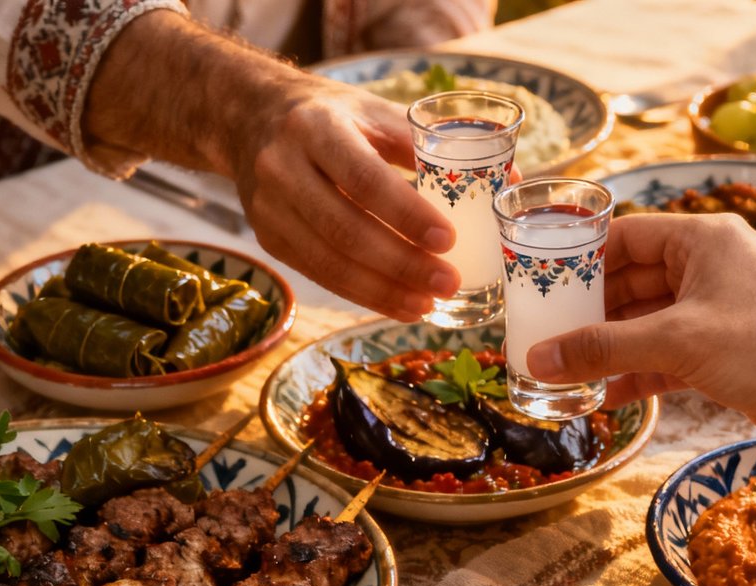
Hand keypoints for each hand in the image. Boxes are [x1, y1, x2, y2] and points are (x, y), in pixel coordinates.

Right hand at [228, 79, 459, 321]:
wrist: (249, 118)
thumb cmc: (328, 115)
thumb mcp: (371, 112)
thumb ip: (427, 144)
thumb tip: (506, 179)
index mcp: (315, 127)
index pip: (364, 178)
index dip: (407, 214)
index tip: (448, 240)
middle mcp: (283, 167)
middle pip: (346, 229)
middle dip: (402, 263)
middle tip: (448, 282)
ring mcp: (268, 207)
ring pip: (329, 261)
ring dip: (383, 290)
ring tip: (428, 303)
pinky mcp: (268, 237)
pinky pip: (319, 274)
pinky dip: (363, 295)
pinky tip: (399, 304)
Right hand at [524, 213, 755, 455]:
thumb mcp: (675, 342)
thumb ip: (602, 348)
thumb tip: (538, 359)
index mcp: (704, 240)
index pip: (627, 236)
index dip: (582, 259)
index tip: (541, 283)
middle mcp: (711, 268)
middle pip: (633, 281)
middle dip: (590, 311)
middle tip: (542, 333)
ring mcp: (720, 311)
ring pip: (648, 323)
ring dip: (610, 347)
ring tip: (562, 369)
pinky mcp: (727, 353)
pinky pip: (667, 356)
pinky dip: (637, 373)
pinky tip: (603, 396)